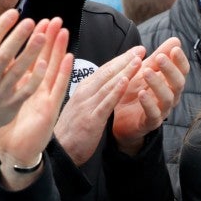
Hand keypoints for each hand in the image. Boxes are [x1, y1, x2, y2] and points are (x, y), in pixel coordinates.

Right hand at [0, 11, 48, 131]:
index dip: (1, 27)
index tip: (13, 13)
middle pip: (3, 56)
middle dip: (17, 38)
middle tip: (31, 22)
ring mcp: (1, 92)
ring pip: (17, 71)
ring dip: (30, 54)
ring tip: (42, 37)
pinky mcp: (12, 103)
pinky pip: (25, 90)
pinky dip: (34, 78)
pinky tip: (44, 64)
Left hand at [0, 18, 72, 187]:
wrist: (15, 153)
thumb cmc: (9, 129)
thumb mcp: (2, 101)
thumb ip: (0, 80)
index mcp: (25, 86)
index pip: (31, 58)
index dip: (35, 41)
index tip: (37, 22)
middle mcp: (38, 89)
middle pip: (45, 59)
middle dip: (50, 39)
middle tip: (54, 19)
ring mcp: (46, 97)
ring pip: (54, 69)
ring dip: (60, 50)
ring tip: (64, 30)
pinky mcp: (51, 108)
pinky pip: (58, 87)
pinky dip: (65, 72)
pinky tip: (69, 58)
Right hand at [54, 45, 143, 165]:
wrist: (59, 151)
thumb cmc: (71, 130)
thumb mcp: (81, 107)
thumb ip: (93, 95)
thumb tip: (107, 85)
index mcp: (83, 89)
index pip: (104, 70)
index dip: (120, 59)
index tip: (135, 50)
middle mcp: (84, 93)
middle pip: (107, 72)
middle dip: (125, 59)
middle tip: (141, 49)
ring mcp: (87, 105)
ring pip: (108, 84)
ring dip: (124, 70)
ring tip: (138, 59)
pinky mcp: (91, 119)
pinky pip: (106, 102)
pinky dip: (116, 90)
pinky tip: (126, 81)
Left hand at [112, 37, 188, 154]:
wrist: (119, 118)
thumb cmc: (134, 91)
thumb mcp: (145, 71)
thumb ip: (159, 57)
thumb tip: (176, 40)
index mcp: (170, 83)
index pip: (182, 70)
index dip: (180, 60)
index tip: (174, 48)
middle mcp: (170, 96)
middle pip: (178, 83)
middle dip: (170, 69)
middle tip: (159, 57)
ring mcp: (162, 111)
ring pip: (167, 98)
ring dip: (158, 84)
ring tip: (146, 72)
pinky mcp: (150, 123)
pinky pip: (153, 114)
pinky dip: (148, 104)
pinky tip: (141, 93)